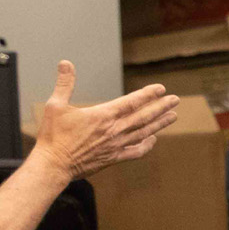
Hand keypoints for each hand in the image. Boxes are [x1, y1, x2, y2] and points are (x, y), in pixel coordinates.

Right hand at [34, 60, 178, 179]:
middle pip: (144, 116)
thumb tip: (65, 63)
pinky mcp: (113, 158)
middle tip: (176, 99)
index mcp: (103, 115)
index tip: (161, 88)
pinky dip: (147, 145)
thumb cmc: (53, 136)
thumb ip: (64, 84)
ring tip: (173, 116)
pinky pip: (136, 152)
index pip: (132, 102)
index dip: (148, 94)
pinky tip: (153, 140)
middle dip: (161, 107)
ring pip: (144, 132)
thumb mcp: (55, 105)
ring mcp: (116, 145)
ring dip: (160, 123)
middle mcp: (114, 130)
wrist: (52, 165)